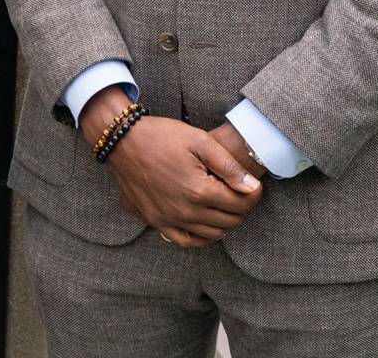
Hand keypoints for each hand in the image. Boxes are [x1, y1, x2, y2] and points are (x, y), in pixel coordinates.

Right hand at [105, 117, 263, 247]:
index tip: (252, 184)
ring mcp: (168, 218)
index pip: (241, 204)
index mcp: (199, 190)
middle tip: (238, 191)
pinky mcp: (155, 220)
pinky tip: (205, 224)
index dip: (253, 194)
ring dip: (224, 222)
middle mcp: (185, 210)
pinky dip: (201, 237)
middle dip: (241, 207)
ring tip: (223, 204)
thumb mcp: (200, 141)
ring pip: (212, 234)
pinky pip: (186, 241)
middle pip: (230, 220)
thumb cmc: (162, 136)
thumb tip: (252, 187)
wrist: (123, 140)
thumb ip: (229, 166)